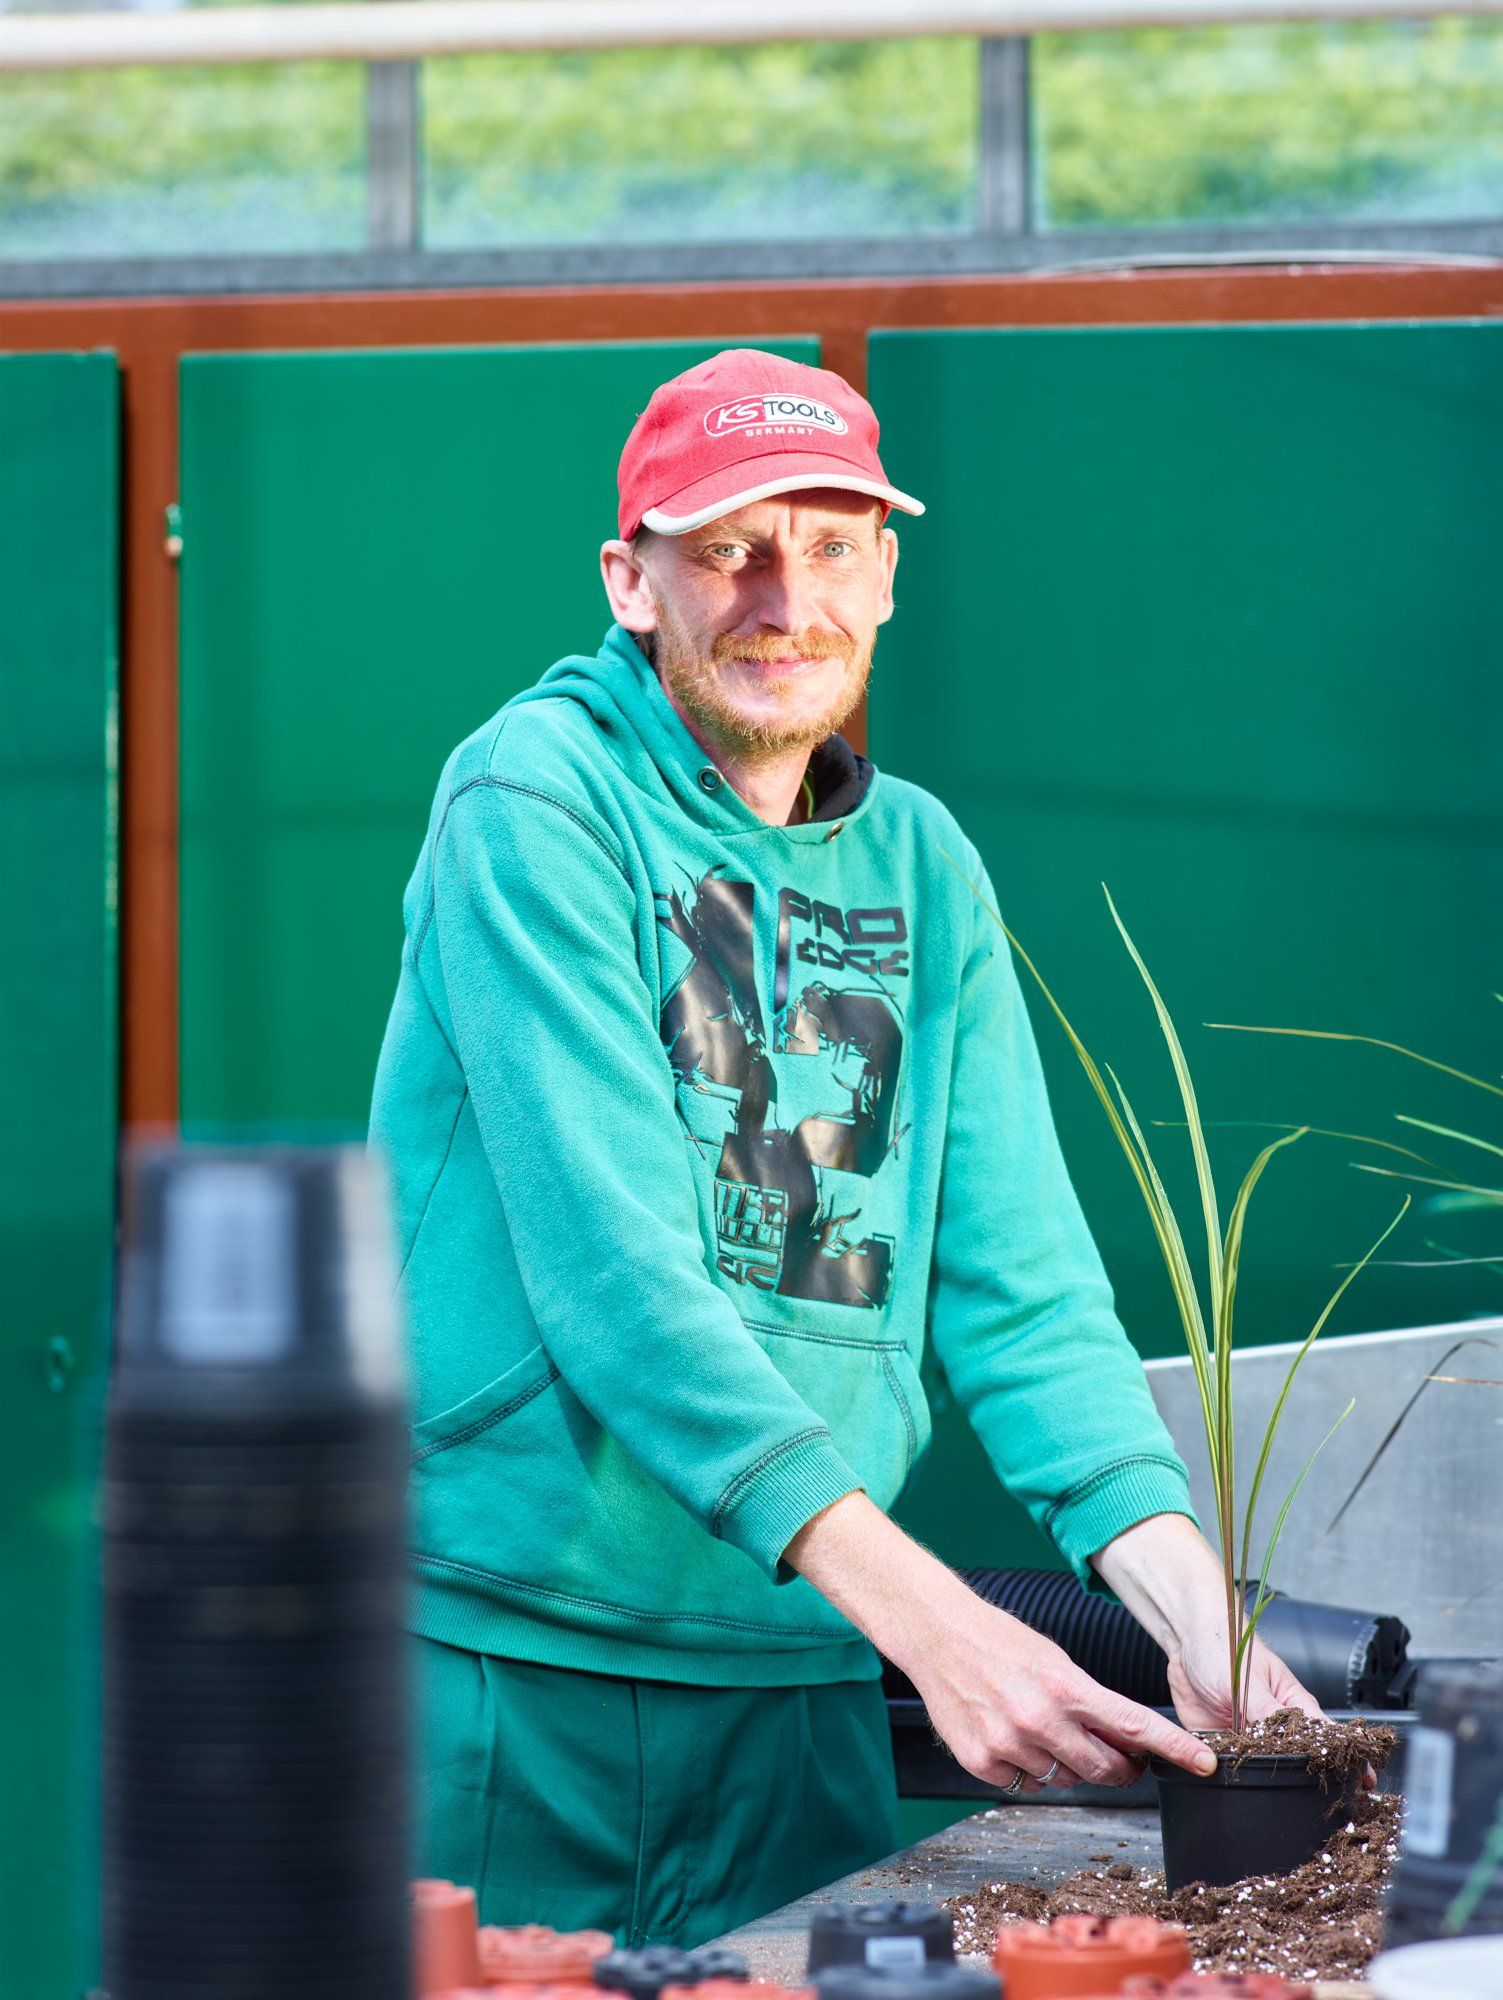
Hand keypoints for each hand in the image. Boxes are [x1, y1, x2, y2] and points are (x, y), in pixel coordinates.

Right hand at [910, 1592, 1219, 1794]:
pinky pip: (1024, 1784)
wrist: (938, 1634)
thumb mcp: (1055, 1660)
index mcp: (1065, 1685)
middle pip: (1105, 1768)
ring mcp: (1009, 1744)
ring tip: (1038, 1726)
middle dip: (1119, 1766)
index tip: (1206, 1763)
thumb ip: (1088, 1702)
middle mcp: (1039, 1718)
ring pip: (1063, 1780)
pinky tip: (1010, 1736)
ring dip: (1063, 1763)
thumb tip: (1122, 1743)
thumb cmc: (1000, 1641)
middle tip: (1117, 1755)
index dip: (1175, 1748)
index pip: (1134, 1725)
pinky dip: (1025, 1768)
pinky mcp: (981, 1762)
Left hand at [1168, 1625, 1376, 1789]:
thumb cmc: (1224, 1648)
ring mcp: (1249, 1739)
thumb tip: (1288, 1745)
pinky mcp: (1222, 1746)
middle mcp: (1274, 1727)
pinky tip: (1240, 1795)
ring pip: (1266, 1771)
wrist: (1184, 1641)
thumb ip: (1266, 1713)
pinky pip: (1231, 1770)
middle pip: (1299, 1761)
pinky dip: (1235, 1782)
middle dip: (1313, 1782)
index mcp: (1292, 1706)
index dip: (1345, 1758)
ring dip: (1272, 1787)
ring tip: (1289, 1810)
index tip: (1364, 1781)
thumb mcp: (1248, 1680)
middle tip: (1333, 1806)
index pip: (1325, 1736)